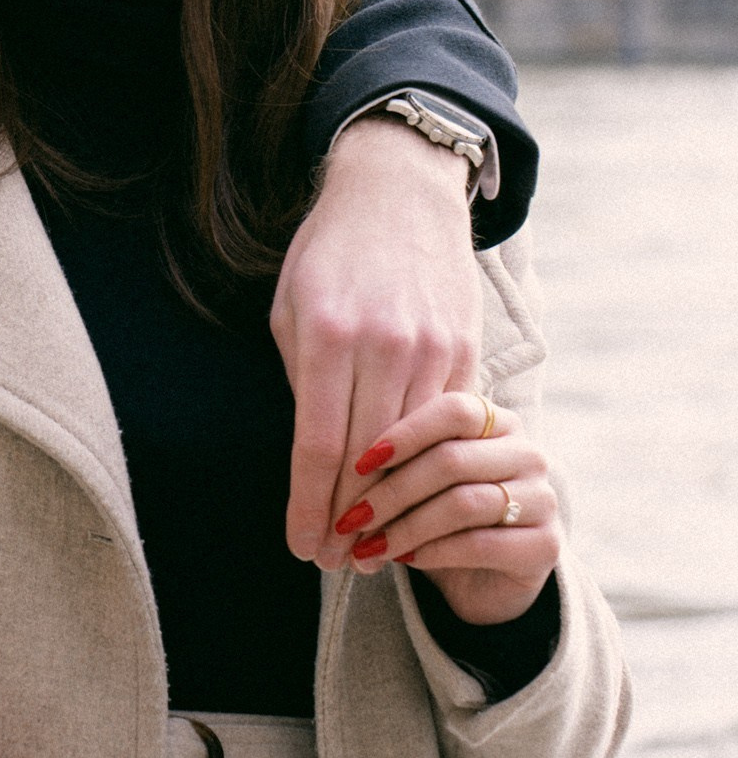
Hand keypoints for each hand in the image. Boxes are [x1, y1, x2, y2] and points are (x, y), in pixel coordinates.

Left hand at [272, 114, 479, 568]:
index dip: (309, 506)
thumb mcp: (292, 309)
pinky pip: (445, 425)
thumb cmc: (328, 254)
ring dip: (390, 505)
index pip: (318, 446)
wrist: (399, 194)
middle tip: (331, 563)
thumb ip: (301, 381)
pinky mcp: (464, 350)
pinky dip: (425, 467)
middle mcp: (384, 346)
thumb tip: (312, 458)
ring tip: (366, 545)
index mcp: (327, 335)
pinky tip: (409, 498)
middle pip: (366, 461)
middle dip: (346, 519)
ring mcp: (432, 348)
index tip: (301, 548)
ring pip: (412, 451)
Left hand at [330, 389, 558, 623]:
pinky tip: (403, 559)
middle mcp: (528, 453)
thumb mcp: (419, 480)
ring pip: (462, 503)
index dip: (403, 434)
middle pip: (451, 460)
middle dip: (391, 491)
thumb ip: (397, 462)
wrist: (486, 578)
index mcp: (498, 421)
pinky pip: (479, 543)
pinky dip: (432, 552)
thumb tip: (342, 466)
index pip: (452, 410)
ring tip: (367, 546)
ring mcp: (543, 499)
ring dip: (405, 527)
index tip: (358, 463)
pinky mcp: (546, 546)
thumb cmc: (442, 516)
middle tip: (350, 518)